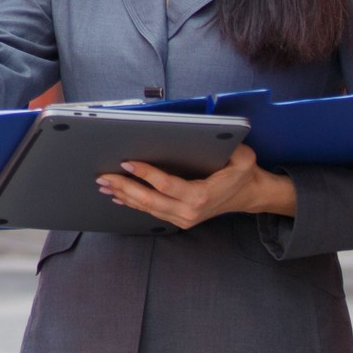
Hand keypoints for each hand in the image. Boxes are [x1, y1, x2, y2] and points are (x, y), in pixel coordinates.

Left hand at [96, 144, 296, 229]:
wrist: (249, 195)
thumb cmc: (242, 173)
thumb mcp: (242, 157)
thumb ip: (229, 147)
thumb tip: (212, 133)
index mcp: (201, 195)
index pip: (166, 185)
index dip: (145, 174)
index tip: (127, 161)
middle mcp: (189, 211)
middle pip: (149, 200)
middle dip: (124, 187)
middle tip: (104, 176)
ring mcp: (183, 218)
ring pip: (147, 208)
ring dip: (123, 195)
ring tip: (104, 184)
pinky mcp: (179, 220)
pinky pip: (151, 212)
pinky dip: (133, 203)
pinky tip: (118, 197)